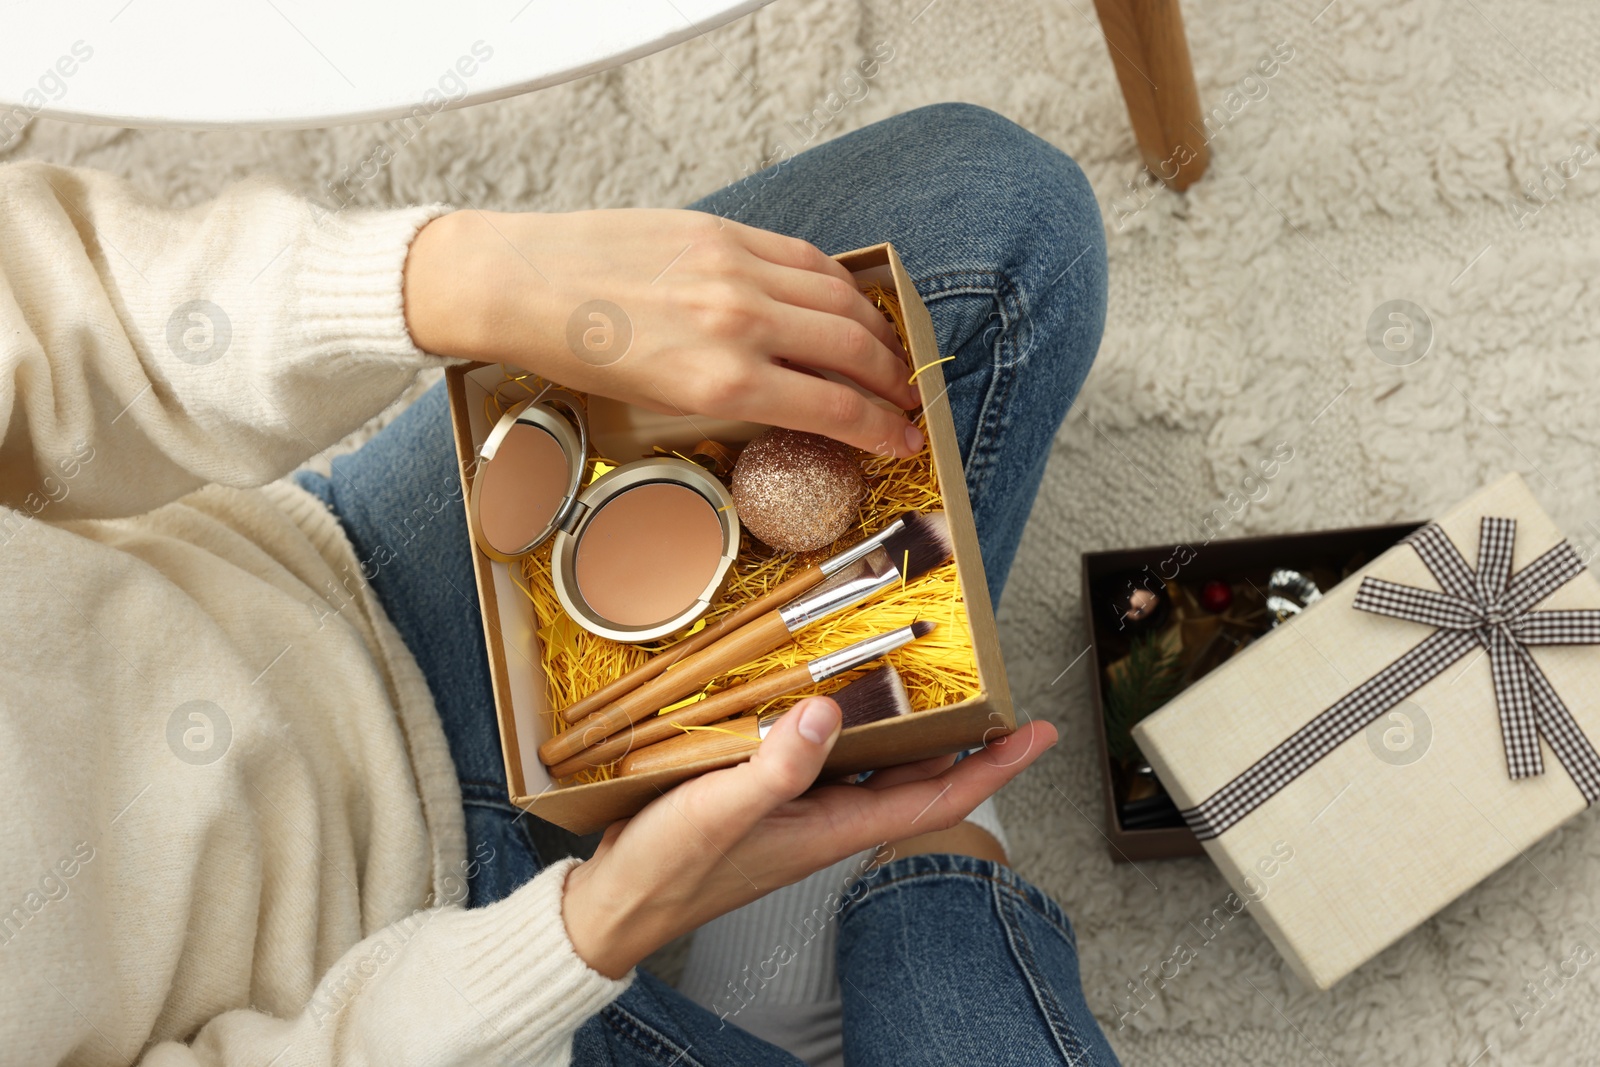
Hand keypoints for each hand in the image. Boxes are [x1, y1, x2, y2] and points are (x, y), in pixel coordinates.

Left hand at [403, 208, 925, 456]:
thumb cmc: (577, 355)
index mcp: (720, 385)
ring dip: (879, 333)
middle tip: (909, 402)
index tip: (905, 440)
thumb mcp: (659, 405)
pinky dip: (840, 286)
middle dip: (895, 383)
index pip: (835, 409)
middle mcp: (740, 327)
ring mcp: (736, 271)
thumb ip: (738, 401)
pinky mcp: (724, 231)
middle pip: (855, 353)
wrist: (518, 284)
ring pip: (842, 301)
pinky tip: (848, 303)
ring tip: (890, 356)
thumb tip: (801, 403)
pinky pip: (806, 260)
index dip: (884, 429)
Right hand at [559, 697, 1058, 978]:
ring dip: (910, 727)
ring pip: (873, 762)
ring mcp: (798, 806)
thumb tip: (826, 711)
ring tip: (937, 681)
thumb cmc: (668, 873)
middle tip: (997, 690)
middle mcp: (826, 816)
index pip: (935, 795)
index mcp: (833, 827)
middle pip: (916, 776)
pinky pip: (824, 752)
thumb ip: (776, 767)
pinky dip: (844, 722)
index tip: (1036, 732)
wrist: (615, 905)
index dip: (992, 766)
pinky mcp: (765, 792)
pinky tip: (832, 694)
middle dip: (965, 738)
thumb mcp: (720, 812)